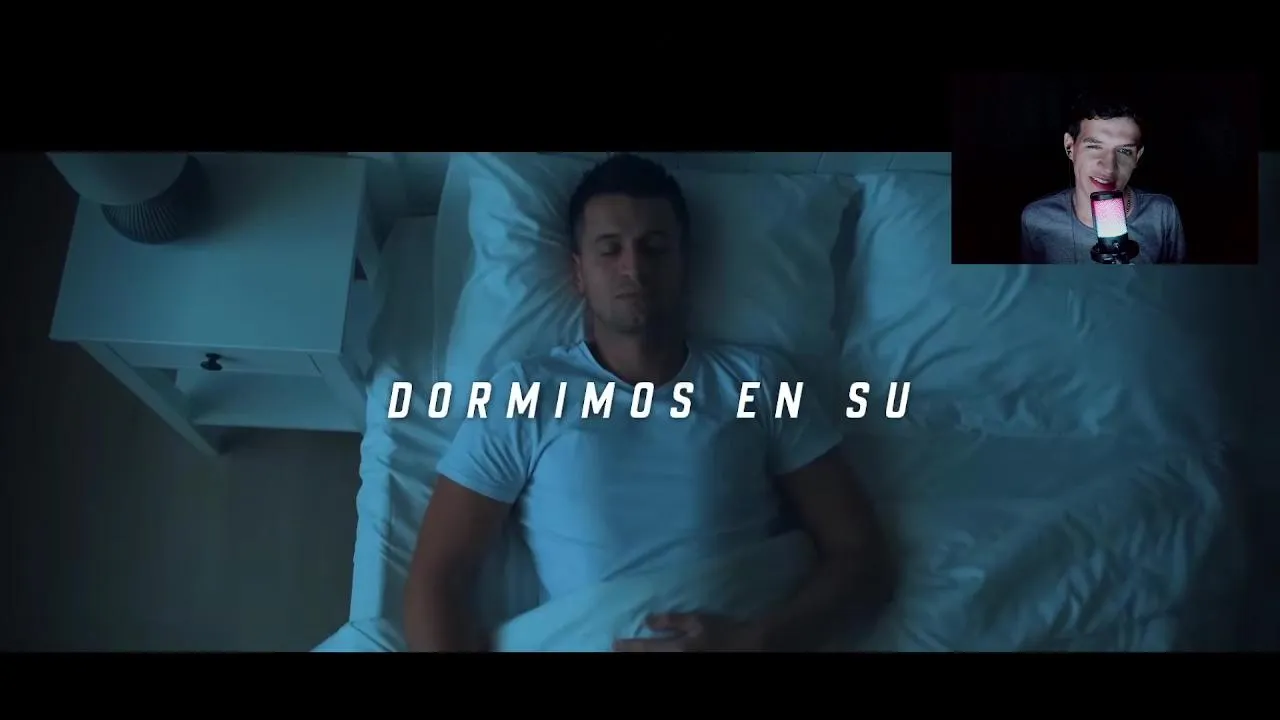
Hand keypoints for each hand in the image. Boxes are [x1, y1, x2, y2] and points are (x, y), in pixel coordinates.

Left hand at [612, 613, 763, 651]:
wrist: (749, 648)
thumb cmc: (724, 631)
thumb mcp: (699, 621)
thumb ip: (672, 622)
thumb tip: (647, 621)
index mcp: (678, 649)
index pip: (645, 649)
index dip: (627, 647)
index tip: (613, 644)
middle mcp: (677, 660)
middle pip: (648, 660)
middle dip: (631, 655)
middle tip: (614, 651)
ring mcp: (686, 665)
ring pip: (656, 664)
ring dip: (642, 658)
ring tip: (629, 654)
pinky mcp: (692, 665)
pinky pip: (668, 663)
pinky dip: (657, 658)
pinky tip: (652, 656)